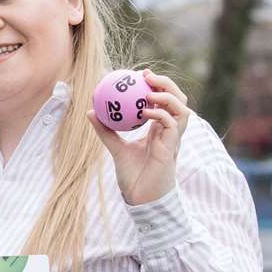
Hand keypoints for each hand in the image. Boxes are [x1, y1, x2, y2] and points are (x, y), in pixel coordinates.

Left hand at [87, 71, 190, 205]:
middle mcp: (170, 132)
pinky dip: (161, 115)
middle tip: (147, 75)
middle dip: (167, 84)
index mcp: (160, 129)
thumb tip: (89, 112)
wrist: (140, 197)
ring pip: (182, 110)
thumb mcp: (115, 148)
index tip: (141, 75)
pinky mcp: (172, 148)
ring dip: (168, 97)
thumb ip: (105, 131)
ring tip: (149, 91)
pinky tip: (146, 112)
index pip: (165, 102)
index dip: (157, 86)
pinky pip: (171, 125)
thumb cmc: (132, 175)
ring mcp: (174, 139)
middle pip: (178, 101)